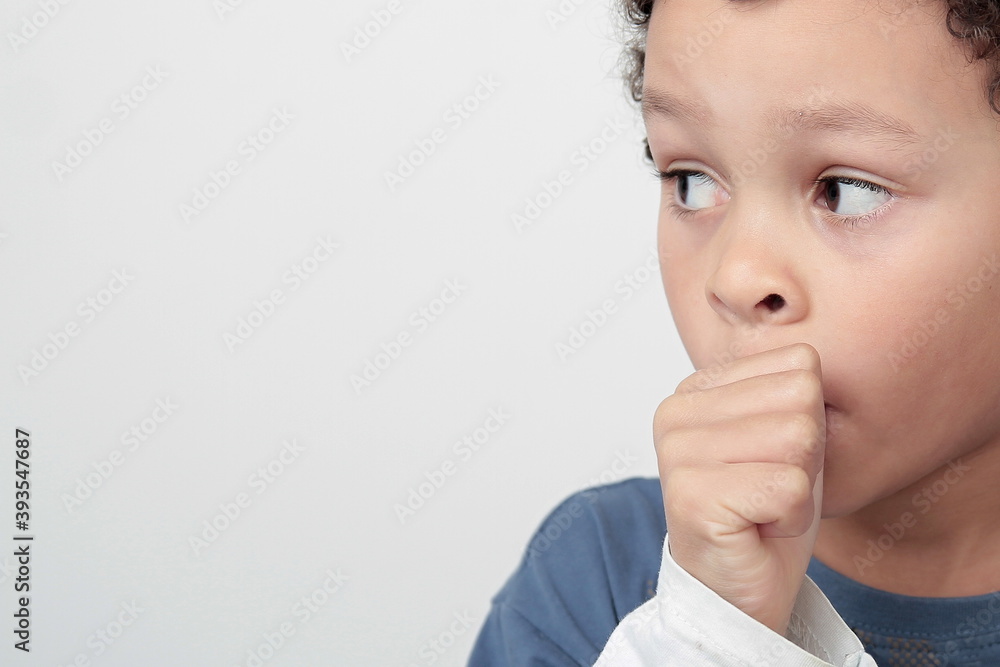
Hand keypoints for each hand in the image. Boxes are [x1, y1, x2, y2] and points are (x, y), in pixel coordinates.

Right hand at [654, 342, 825, 633]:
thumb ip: (790, 389)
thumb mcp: (785, 434)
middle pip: (800, 400)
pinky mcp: (693, 497)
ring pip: (798, 439)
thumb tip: (807, 360)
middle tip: (770, 489)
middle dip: (806, 455)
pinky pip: (790, 488)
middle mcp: (674, 412)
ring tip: (763, 507)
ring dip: (799, 488)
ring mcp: (677, 454)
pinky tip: (758, 529)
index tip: (773, 459)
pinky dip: (792, 519)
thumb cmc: (764, 513)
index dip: (807, 420)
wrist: (738, 592)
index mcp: (694, 388)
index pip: (798, 364)